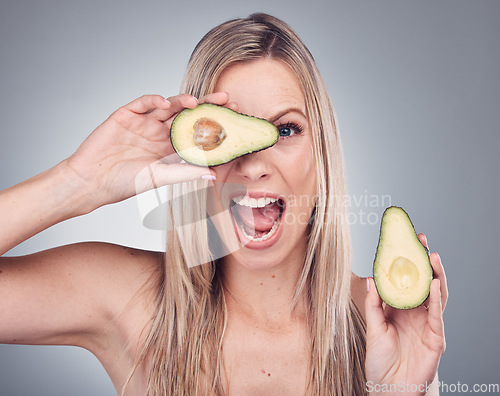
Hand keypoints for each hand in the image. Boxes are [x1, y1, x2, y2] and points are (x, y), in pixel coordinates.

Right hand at [63, 92, 230, 209]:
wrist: (92, 182)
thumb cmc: (125, 183)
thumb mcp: (160, 177)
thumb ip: (186, 173)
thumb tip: (213, 175)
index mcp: (170, 147)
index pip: (196, 131)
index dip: (214, 124)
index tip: (233, 118)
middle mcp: (159, 132)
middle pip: (187, 114)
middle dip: (206, 106)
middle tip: (225, 99)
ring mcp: (143, 122)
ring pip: (168, 106)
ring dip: (182, 101)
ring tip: (195, 103)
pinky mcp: (126, 115)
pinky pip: (142, 103)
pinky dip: (154, 100)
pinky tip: (165, 103)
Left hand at [365, 233, 447, 394]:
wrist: (389, 388)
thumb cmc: (381, 361)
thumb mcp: (373, 327)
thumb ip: (373, 304)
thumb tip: (371, 279)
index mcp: (401, 309)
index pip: (406, 280)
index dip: (406, 263)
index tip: (402, 242)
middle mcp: (417, 313)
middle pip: (424, 282)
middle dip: (423, 260)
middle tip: (421, 239)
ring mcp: (428, 324)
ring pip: (436, 294)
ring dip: (435, 274)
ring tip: (431, 256)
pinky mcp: (436, 338)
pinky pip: (438, 315)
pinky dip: (438, 299)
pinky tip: (435, 284)